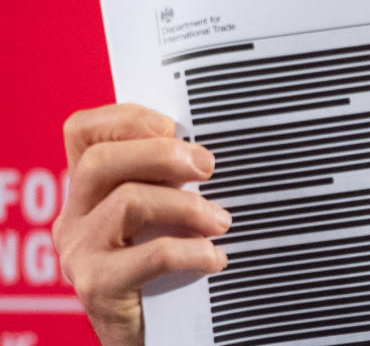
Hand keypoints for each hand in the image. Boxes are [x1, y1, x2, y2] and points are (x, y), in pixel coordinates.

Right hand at [52, 104, 230, 345]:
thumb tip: (206, 150)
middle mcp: (74, 215)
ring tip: (221, 221)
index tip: (173, 126)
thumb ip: (169, 179)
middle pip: (101, 161)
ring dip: (187, 205)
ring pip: (128, 202)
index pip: (83, 131)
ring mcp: (81, 251)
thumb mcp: (163, 212)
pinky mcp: (98, 286)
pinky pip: (152, 255)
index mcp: (89, 188)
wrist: (156, 330)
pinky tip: (215, 258)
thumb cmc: (166, 263)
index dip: (126, 118)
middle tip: (207, 166)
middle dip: (161, 154)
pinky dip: (193, 251)